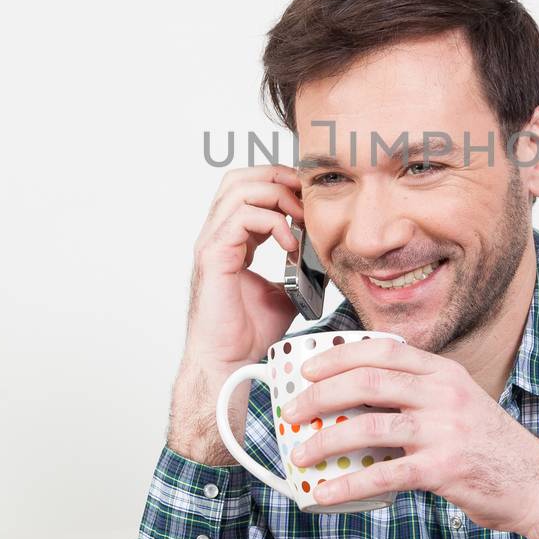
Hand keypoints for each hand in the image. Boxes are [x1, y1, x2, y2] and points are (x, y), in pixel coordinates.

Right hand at [168, 165, 305, 464]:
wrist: (230, 362)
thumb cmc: (248, 332)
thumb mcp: (286, 291)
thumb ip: (298, 267)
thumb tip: (327, 257)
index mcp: (231, 238)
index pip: (248, 187)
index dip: (280, 182)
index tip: (309, 198)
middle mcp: (217, 235)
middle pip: (239, 177)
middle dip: (277, 177)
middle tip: (306, 198)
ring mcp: (211, 243)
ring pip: (239, 189)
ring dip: (277, 196)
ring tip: (300, 217)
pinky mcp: (213, 256)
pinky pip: (241, 218)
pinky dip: (272, 223)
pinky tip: (291, 243)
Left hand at [288, 336, 538, 532]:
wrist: (534, 482)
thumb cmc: (488, 446)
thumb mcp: (458, 403)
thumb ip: (417, 395)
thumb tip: (355, 402)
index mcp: (443, 372)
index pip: (382, 350)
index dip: (339, 356)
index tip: (308, 369)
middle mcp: (443, 393)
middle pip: (368, 382)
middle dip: (320, 395)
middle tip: (292, 411)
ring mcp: (444, 430)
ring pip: (370, 426)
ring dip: (325, 440)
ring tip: (300, 453)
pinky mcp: (444, 468)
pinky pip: (384, 475)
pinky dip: (348, 483)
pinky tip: (325, 492)